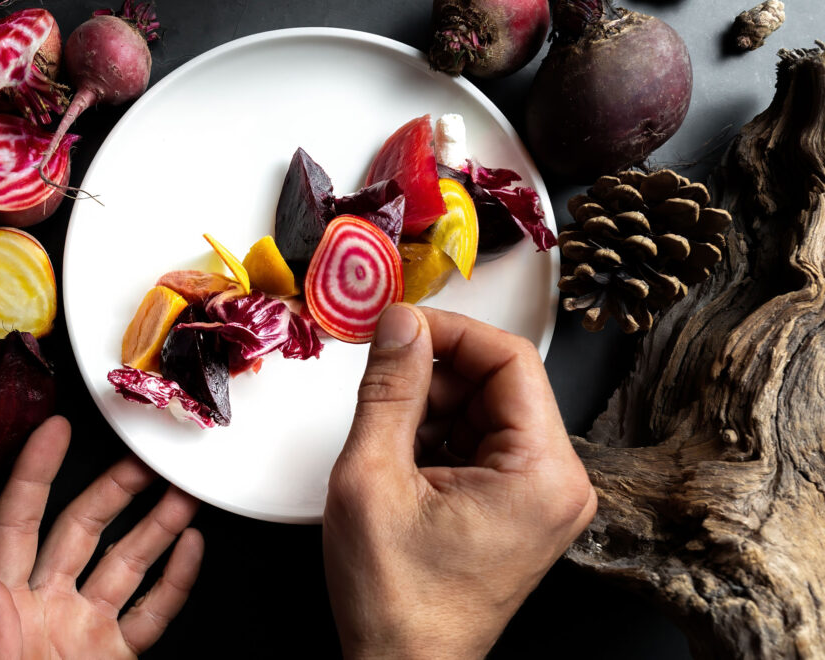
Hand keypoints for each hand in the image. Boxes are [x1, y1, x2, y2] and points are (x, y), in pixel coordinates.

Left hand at [0, 416, 203, 658]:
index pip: (18, 525)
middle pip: (83, 529)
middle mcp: (49, 607)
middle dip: (116, 488)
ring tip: (183, 493)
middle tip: (144, 458)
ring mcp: (86, 628)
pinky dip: (176, 580)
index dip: (35, 474)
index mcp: (9, 606)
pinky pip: (152, 611)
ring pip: (127, 563)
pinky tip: (191, 547)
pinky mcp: (116, 653)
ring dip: (158, 526)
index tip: (54, 431)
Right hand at [323, 305, 596, 659]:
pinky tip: (401, 460)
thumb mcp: (372, 479)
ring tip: (385, 438)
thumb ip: (388, 390)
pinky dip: (434, 435)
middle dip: (433, 374)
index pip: (510, 359)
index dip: (450, 331)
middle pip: (498, 383)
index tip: (403, 324)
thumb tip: (400, 326)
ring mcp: (538, 496)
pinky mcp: (516, 505)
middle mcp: (556, 484)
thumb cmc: (398, 604)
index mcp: (542, 475)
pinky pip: (478, 441)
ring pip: (483, 409)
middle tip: (381, 374)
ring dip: (429, 406)